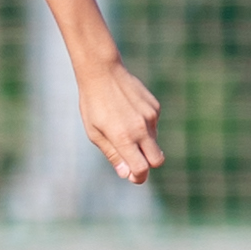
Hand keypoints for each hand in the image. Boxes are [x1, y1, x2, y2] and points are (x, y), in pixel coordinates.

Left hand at [80, 63, 164, 183]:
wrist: (102, 72)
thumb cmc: (93, 104)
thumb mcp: (94, 133)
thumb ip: (112, 154)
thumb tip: (126, 174)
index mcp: (123, 138)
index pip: (141, 169)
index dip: (138, 177)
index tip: (132, 176)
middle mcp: (141, 129)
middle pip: (157, 160)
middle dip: (148, 164)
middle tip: (133, 160)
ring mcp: (151, 117)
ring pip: (155, 141)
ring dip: (143, 142)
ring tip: (122, 126)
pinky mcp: (155, 107)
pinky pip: (153, 125)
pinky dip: (144, 126)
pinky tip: (128, 113)